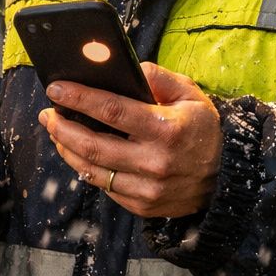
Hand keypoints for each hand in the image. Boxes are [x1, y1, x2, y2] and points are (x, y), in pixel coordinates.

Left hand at [38, 62, 222, 218]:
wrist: (226, 178)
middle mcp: (154, 162)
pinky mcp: (142, 206)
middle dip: (62, 128)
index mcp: (165, 130)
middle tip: (48, 114)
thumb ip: (159, 78)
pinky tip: (79, 154)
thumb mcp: (191, 95)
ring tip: (57, 132)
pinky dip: (87, 169)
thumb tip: (127, 69)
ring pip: (92, 170)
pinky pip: (105, 187)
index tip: (56, 89)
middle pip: (93, 145)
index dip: (79, 98)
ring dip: (67, 150)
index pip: (111, 110)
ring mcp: (147, 189)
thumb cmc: (204, 131)